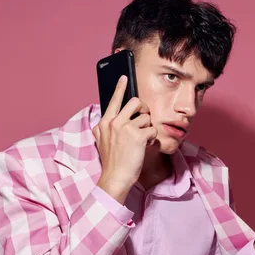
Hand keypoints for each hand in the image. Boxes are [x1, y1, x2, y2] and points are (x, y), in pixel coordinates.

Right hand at [93, 76, 157, 203]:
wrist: (115, 178)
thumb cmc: (112, 161)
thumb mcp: (101, 140)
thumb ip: (105, 127)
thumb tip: (112, 116)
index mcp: (104, 123)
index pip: (113, 100)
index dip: (120, 87)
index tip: (124, 76)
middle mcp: (113, 122)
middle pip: (136, 103)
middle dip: (144, 110)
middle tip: (143, 120)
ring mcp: (125, 129)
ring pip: (146, 118)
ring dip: (148, 129)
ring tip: (141, 140)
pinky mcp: (138, 136)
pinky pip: (153, 131)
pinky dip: (152, 140)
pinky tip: (145, 146)